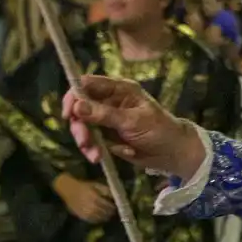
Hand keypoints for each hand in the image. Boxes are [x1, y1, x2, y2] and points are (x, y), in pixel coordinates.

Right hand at [53, 175, 115, 223]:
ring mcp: (85, 213)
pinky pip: (92, 221)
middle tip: (114, 211)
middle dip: (111, 212)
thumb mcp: (96, 185)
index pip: (108, 206)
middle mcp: (91, 207)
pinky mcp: (81, 216)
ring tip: (108, 215)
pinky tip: (100, 217)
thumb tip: (116, 196)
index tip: (117, 206)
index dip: (114, 207)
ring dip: (105, 217)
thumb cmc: (84, 186)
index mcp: (95, 198)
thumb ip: (106, 191)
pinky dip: (98, 220)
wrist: (69, 190)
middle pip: (105, 213)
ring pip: (100, 218)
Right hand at [61, 75, 204, 179]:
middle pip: (80, 108)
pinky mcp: (105, 136)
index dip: (74, 96)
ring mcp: (106, 119)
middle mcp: (109, 101)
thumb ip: (105, 114)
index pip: (87, 84)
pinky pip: (90, 141)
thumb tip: (78, 106)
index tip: (70, 114)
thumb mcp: (133, 121)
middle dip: (80, 126)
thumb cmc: (159, 130)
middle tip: (85, 141)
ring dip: (86, 142)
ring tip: (96, 155)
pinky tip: (103, 157)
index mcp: (119, 89)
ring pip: (83, 126)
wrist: (171, 153)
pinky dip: (94, 150)